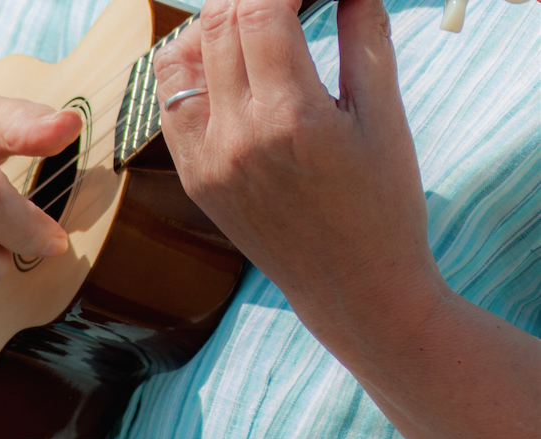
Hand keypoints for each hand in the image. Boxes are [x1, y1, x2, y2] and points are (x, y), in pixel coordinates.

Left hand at [155, 0, 437, 332]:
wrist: (352, 289)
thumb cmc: (382, 209)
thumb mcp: (386, 121)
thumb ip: (365, 38)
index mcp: (291, 119)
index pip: (260, 8)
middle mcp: (236, 137)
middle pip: (218, 22)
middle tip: (286, 1)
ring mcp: (206, 161)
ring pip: (181, 56)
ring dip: (213, 25)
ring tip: (254, 27)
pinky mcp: (195, 179)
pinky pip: (172, 101)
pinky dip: (192, 68)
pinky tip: (226, 69)